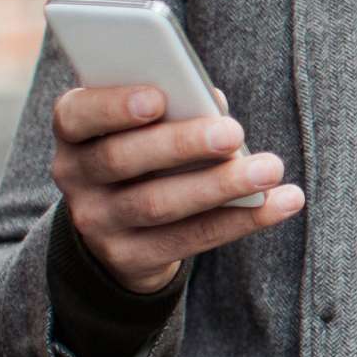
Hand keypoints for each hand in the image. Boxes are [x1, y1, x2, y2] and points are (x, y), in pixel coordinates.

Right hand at [50, 82, 305, 294]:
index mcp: (74, 131)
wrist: (120, 227)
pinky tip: (282, 202)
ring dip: (220, 186)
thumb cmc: (147, 152)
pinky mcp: (129, 258)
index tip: (158, 98)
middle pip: (122, 159)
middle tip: (234, 133)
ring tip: (270, 169)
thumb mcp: (145, 126)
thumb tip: (212, 102)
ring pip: (158, 205)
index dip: (113, 107)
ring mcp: (97, 223)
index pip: (77, 115)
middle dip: (181, 145)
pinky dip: (240, 220)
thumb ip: (173, 105)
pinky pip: (189, 240)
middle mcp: (73, 177)